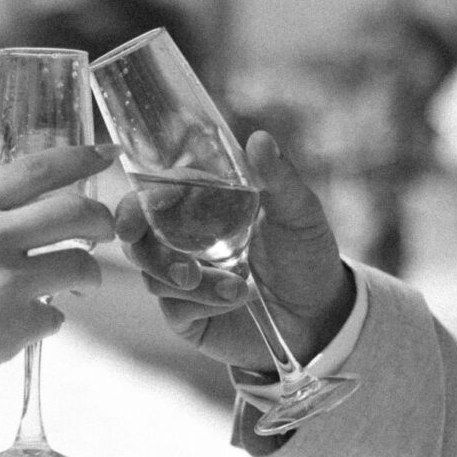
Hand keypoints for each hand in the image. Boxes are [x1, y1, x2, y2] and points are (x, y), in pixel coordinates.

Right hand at [0, 144, 118, 405]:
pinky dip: (48, 321)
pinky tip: (23, 326)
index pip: (38, 167)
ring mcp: (8, 281)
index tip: (106, 153)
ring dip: (90, 275)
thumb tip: (34, 204)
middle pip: (77, 211)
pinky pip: (58, 315)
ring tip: (79, 285)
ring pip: (83, 264)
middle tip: (107, 230)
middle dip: (104, 219)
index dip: (81, 156)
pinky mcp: (20, 323)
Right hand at [117, 131, 353, 373]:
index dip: (141, 201)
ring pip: (152, 274)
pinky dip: (202, 302)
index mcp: (204, 205)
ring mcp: (182, 277)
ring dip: (193, 281)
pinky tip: (235, 300)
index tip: (141, 213)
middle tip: (179, 264)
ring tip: (239, 287)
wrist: (319, 318)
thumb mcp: (300, 214)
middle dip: (147, 248)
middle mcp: (185, 238)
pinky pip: (172, 306)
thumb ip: (278, 179)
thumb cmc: (306, 256)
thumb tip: (259, 139)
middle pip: (138, 236)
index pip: (156, 193)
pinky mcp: (185, 313)